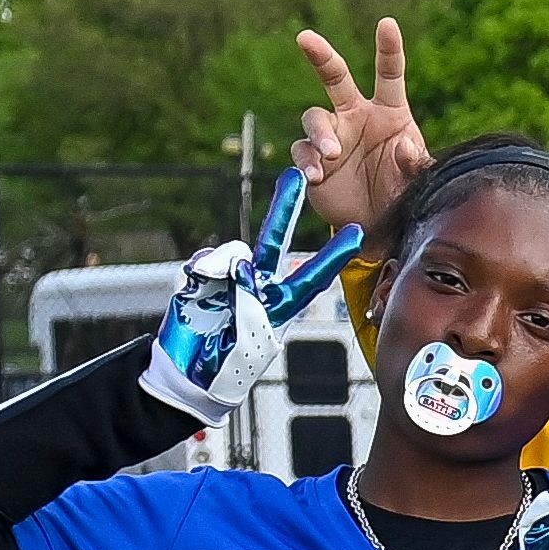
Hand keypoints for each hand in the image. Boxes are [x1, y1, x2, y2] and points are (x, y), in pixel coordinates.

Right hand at [136, 169, 369, 423]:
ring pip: (233, 253)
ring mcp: (230, 278)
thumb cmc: (227, 365)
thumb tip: (239, 265)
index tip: (358, 233)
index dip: (334, 254)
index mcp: (282, 303)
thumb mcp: (250, 338)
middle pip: (274, 241)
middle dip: (284, 208)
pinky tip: (196, 290)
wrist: (189, 374)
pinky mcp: (202, 276)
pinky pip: (204, 262)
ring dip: (224, 268)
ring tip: (217, 296)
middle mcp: (260, 284)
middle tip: (297, 176)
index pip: (313, 275)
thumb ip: (248, 300)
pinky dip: (202, 271)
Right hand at [292, 22, 426, 238]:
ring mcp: (332, 135)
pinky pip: (302, 152)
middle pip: (335, 77)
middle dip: (321, 55)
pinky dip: (307, 161)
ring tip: (333, 153)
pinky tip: (315, 175)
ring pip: (314, 117)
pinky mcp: (312, 159)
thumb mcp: (418, 179)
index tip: (387, 24)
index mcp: (390, 113)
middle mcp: (356, 116)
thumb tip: (402, 143)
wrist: (379, 226)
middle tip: (305, 38)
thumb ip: (416, 162)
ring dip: (321, 133)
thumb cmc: (403, 193)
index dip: (388, 49)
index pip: (389, 75)